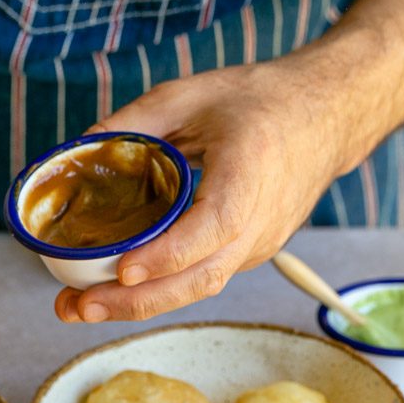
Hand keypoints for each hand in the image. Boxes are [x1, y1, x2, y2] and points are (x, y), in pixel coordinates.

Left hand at [55, 60, 346, 323]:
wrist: (326, 117)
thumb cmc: (261, 102)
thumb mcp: (191, 94)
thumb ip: (134, 123)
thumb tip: (77, 152)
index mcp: (250, 171)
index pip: (213, 227)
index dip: (168, 255)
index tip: (124, 269)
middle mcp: (259, 221)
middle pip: (200, 278)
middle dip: (136, 301)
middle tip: (80, 306)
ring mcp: (257, 245)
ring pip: (198, 288)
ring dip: (140, 305)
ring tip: (83, 307)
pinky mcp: (247, 255)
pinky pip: (200, 280)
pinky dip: (159, 290)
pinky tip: (115, 291)